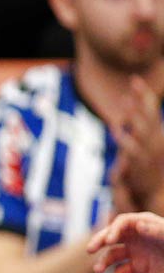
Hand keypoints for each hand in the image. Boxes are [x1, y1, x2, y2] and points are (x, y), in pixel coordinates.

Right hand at [89, 210, 163, 272]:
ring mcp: (135, 253)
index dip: (113, 230)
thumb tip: (139, 225)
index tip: (108, 241)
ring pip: (112, 256)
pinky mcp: (136, 268)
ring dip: (103, 263)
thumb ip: (157, 230)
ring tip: (98, 271)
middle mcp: (136, 237)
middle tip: (90, 250)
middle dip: (99, 242)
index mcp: (144, 225)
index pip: (122, 223)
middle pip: (112, 237)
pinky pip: (120, 272)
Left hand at [106, 76, 163, 211]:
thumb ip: (141, 129)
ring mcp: (149, 152)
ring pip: (143, 129)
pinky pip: (132, 149)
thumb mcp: (148, 145)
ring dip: (135, 115)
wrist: (154, 194)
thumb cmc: (148, 169)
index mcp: (158, 135)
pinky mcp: (140, 165)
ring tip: (126, 101)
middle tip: (133, 81)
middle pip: (150, 115)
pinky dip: (124, 138)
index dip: (143, 94)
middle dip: (142, 98)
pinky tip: (115, 128)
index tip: (134, 78)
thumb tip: (132, 113)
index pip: (151, 110)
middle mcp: (156, 141)